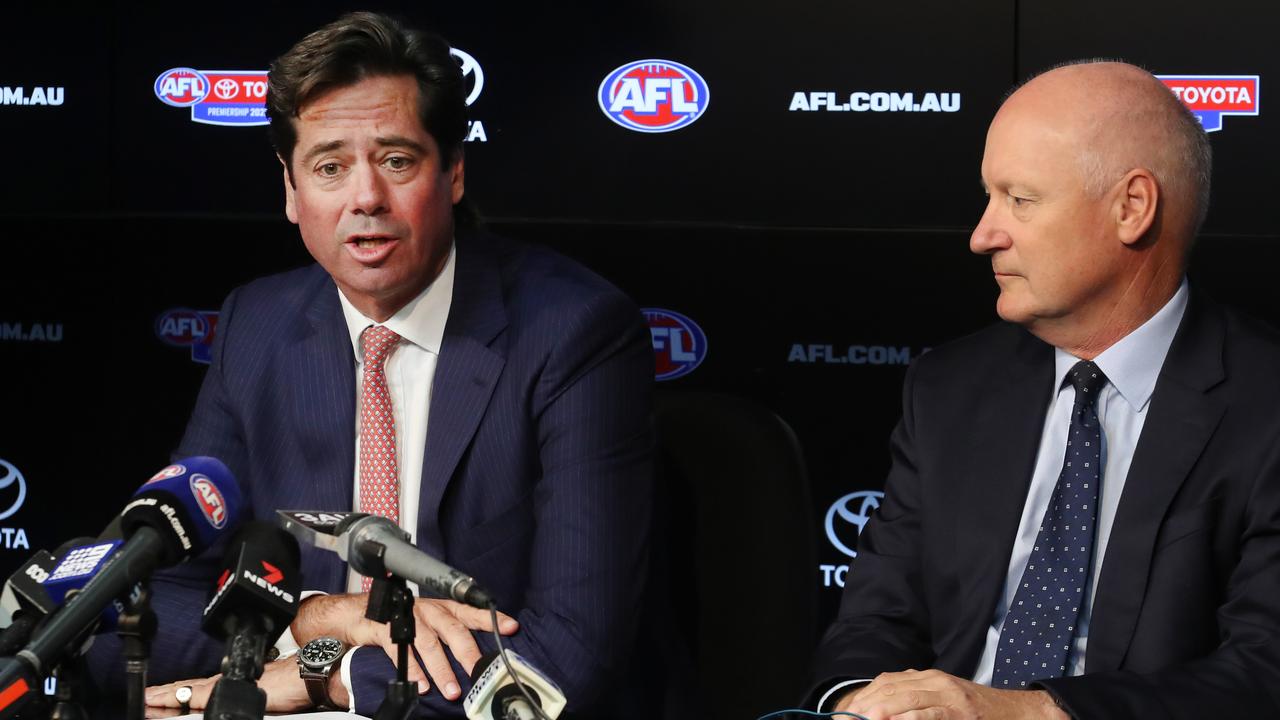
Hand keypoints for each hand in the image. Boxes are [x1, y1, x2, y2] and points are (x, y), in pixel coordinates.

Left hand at [144, 659, 309, 716]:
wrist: (304, 675)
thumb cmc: (289, 686)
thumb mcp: (260, 695)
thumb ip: (243, 699)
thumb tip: (232, 707)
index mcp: (229, 684)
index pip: (195, 691)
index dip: (174, 694)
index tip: (155, 698)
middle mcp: (223, 682)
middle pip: (186, 690)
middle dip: (163, 696)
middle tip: (142, 700)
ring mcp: (224, 686)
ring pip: (186, 692)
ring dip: (164, 697)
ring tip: (145, 702)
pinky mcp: (226, 691)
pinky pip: (195, 696)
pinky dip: (177, 698)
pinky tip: (163, 702)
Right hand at [291, 594, 518, 701]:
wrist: (359, 614)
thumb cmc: (401, 619)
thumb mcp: (430, 623)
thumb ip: (451, 636)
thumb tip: (477, 658)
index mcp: (443, 608)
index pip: (472, 612)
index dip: (492, 619)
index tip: (512, 627)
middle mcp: (429, 611)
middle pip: (453, 631)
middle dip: (468, 654)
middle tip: (480, 673)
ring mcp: (408, 618)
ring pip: (429, 644)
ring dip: (442, 670)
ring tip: (452, 690)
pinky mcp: (386, 629)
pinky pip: (402, 651)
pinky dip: (413, 670)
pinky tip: (421, 686)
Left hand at [835, 669, 1067, 719]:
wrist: (1017, 712)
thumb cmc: (976, 712)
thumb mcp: (941, 702)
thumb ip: (912, 703)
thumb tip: (876, 715)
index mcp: (926, 677)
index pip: (884, 683)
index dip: (860, 698)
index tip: (842, 714)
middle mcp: (935, 680)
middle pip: (890, 689)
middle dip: (864, 706)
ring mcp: (950, 694)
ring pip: (908, 697)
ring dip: (882, 711)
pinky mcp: (963, 710)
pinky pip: (934, 713)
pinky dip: (914, 717)